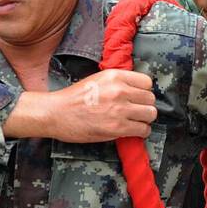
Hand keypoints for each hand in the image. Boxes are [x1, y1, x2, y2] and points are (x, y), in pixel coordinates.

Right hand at [6, 69, 157, 141]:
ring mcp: (120, 110)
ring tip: (136, 122)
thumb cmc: (74, 97)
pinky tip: (133, 131)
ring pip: (150, 114)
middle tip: (136, 112)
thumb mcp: (98, 79)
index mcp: (115, 76)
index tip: (138, 98)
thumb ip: (118, 82)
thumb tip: (137, 90)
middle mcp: (120, 90)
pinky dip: (141, 132)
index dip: (143, 91)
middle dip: (145, 106)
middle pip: (150, 99)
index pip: (147, 82)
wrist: (56, 113)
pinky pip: (143, 129)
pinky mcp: (117, 127)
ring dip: (144, 119)